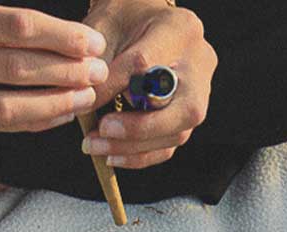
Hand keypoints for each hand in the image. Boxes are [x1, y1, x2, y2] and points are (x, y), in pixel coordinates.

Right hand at [0, 0, 108, 136]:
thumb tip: (67, 44)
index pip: (17, 27)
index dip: (61, 36)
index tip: (93, 41)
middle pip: (17, 67)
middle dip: (66, 71)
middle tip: (99, 71)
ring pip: (8, 104)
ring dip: (55, 102)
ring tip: (86, 95)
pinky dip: (33, 120)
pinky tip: (59, 113)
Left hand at [80, 0, 215, 167]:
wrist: (139, 20)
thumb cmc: (120, 20)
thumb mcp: (103, 27)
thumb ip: (98, 61)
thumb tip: (86, 103)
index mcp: (179, 29)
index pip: (147, 63)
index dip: (115, 87)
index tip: (86, 101)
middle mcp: (199, 61)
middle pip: (185, 108)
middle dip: (141, 128)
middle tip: (104, 130)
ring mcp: (200, 90)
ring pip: (178, 132)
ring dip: (135, 147)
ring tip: (97, 146)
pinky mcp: (189, 112)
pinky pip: (171, 143)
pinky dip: (141, 155)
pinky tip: (114, 154)